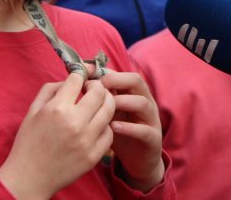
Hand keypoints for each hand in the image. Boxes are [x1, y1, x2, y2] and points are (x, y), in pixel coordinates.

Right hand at [0, 73, 115, 199]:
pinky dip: (105, 126)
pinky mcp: (94, 155)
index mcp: (57, 109)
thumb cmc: (29, 142)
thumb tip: (71, 79)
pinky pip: (109, 133)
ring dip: (105, 103)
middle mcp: (75, 122)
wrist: (29, 178)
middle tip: (92, 90)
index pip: (78, 79)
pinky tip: (96, 125)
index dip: (80, 75)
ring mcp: (87, 140)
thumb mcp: (33, 110)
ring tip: (97, 105)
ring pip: (110, 110)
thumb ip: (51, 89)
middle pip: (100, 92)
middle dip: (97, 86)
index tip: (80, 80)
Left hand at [100, 71, 164, 191]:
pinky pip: (144, 130)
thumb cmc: (119, 133)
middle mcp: (145, 102)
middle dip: (118, 80)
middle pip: (137, 81)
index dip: (107, 72)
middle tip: (99, 85)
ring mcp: (151, 119)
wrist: (138, 160)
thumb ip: (98, 100)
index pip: (123, 74)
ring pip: (142, 103)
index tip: (88, 73)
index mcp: (134, 93)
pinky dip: (129, 128)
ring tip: (106, 107)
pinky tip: (113, 127)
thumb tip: (77, 85)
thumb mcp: (108, 114)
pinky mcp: (153, 138)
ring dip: (124, 102)